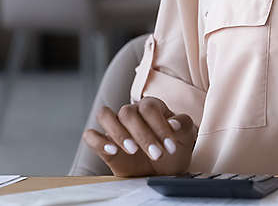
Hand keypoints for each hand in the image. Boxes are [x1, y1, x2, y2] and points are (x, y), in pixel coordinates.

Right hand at [82, 97, 196, 176]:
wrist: (163, 170)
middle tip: (156, 154)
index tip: (170, 146)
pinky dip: (98, 141)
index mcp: (151, 106)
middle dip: (143, 135)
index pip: (149, 107)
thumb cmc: (174, 150)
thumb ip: (183, 125)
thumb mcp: (186, 138)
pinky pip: (91, 135)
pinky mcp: (104, 143)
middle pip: (128, 113)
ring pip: (105, 115)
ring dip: (118, 133)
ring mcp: (115, 126)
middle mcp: (131, 112)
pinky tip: (112, 151)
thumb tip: (173, 123)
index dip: (159, 126)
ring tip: (133, 150)